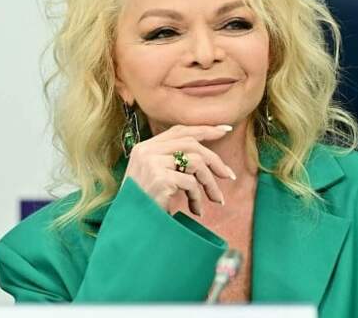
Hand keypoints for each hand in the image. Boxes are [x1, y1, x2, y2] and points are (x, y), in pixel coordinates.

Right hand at [122, 124, 236, 215]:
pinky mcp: (160, 179)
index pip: (180, 131)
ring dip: (210, 183)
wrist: (128, 228)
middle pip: (192, 144)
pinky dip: (198, 198)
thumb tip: (207, 157)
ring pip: (196, 163)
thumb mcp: (156, 176)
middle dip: (215, 160)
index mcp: (145, 147)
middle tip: (229, 176)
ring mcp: (152, 163)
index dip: (204, 129)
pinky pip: (191, 183)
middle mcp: (147, 151)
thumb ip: (173, 161)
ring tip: (215, 199)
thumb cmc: (145, 204)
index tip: (226, 129)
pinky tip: (196, 210)